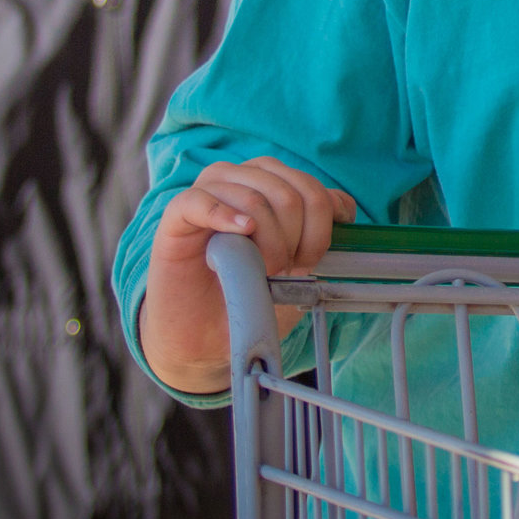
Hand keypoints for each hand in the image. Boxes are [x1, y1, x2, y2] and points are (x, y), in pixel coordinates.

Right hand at [141, 156, 355, 393]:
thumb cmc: (252, 296)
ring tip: (262, 270)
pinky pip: (199, 200)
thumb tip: (342, 209)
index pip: (312, 187)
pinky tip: (242, 233)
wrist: (207, 338)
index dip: (323, 223)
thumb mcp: (296, 265)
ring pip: (253, 195)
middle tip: (285, 270)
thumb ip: (319, 232)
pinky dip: (225, 215)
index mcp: (271, 185)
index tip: (313, 259)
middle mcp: (240, 180)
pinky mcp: (175, 219)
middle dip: (297, 236)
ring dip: (268, 239)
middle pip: (288, 190)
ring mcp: (206, 195)